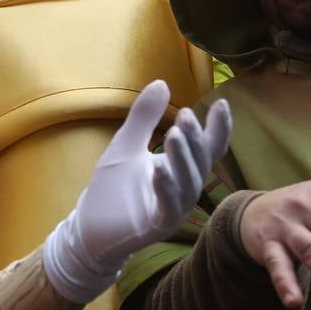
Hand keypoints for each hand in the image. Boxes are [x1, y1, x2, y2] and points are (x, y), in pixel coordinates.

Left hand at [42, 82, 231, 302]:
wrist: (88, 226)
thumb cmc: (112, 188)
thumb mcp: (125, 144)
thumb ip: (144, 117)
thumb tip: (162, 83)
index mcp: (179, 170)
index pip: (206, 148)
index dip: (217, 129)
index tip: (221, 104)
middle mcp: (183, 189)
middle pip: (199, 163)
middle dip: (195, 140)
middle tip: (186, 115)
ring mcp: (172, 210)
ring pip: (187, 184)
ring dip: (182, 160)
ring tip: (173, 135)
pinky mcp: (157, 227)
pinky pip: (167, 208)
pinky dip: (165, 189)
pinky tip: (158, 170)